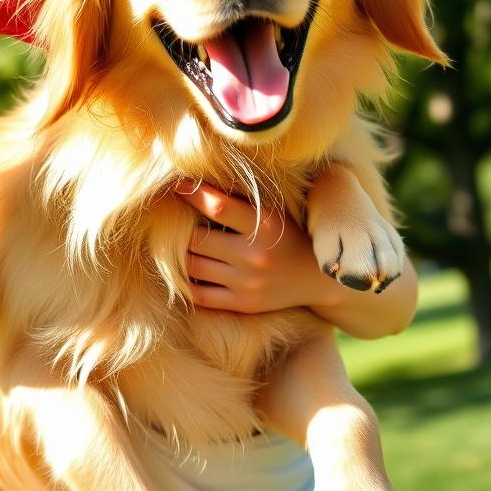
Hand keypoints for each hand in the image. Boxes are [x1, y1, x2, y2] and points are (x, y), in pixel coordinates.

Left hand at [176, 181, 339, 313]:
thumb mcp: (271, 213)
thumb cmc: (288, 236)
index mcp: (264, 225)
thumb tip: (194, 186)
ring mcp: (248, 283)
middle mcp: (254, 255)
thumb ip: (239, 202)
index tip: (176, 186)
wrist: (318, 279)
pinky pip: (200, 295)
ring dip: (181, 254)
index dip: (192, 195)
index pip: (218, 206)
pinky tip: (186, 271)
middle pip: (197, 240)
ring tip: (178, 244)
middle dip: (181, 230)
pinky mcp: (244, 304)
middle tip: (172, 222)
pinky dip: (187, 282)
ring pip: (193, 266)